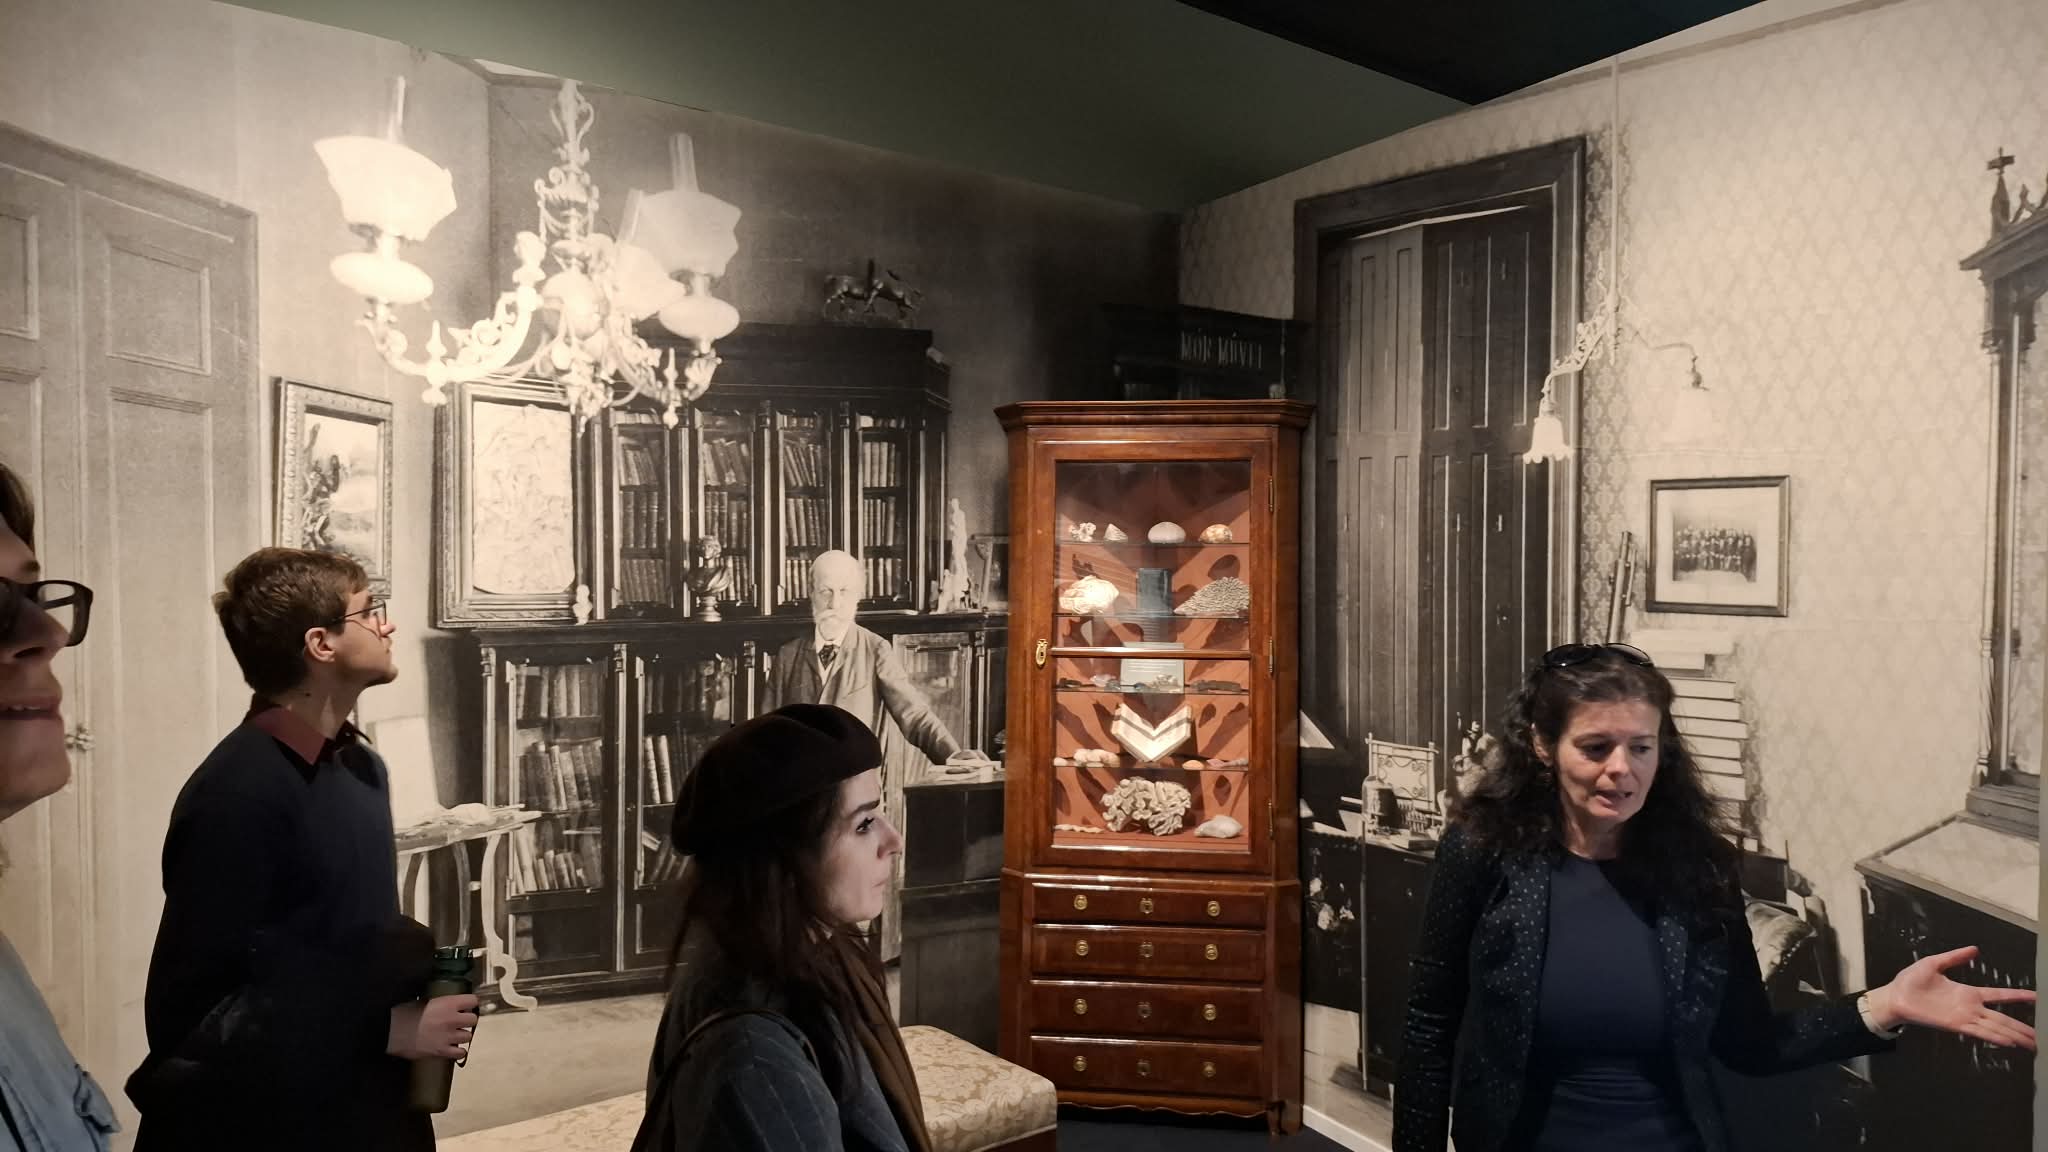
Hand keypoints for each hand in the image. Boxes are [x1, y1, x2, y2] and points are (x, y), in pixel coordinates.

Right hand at [387, 993, 479, 1060]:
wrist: (391, 1031)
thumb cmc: (404, 1013)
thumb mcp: (424, 1001)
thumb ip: (441, 1004)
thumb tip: (449, 1004)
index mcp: (448, 1003)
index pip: (473, 1000)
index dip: (469, 1004)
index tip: (465, 1006)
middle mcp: (452, 1019)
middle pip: (473, 1019)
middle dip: (467, 1020)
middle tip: (458, 1022)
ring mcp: (448, 1036)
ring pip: (469, 1036)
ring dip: (462, 1036)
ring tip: (453, 1036)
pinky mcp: (442, 1051)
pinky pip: (461, 1053)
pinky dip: (458, 1051)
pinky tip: (452, 1048)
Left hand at [1868, 945, 2035, 1049]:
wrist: (1894, 996)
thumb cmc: (1911, 981)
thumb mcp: (1935, 963)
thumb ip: (1955, 957)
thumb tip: (1975, 948)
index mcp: (1968, 993)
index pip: (1998, 995)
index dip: (2017, 996)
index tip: (2036, 997)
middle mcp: (1970, 1007)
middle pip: (2002, 1018)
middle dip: (2022, 1027)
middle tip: (2039, 1037)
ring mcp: (1964, 1017)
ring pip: (1995, 1027)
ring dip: (2013, 1035)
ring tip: (2032, 1043)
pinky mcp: (1954, 1025)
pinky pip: (1978, 1031)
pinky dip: (1994, 1036)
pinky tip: (2009, 1042)